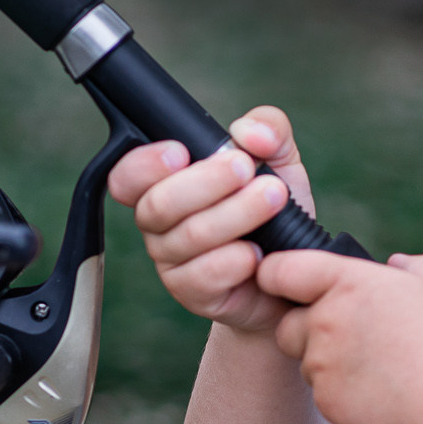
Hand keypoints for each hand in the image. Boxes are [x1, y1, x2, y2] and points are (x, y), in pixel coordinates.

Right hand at [107, 107, 314, 334]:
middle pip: (157, 203)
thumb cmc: (275, 213)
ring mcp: (171, 261)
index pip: (128, 175)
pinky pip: (202, 276)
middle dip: (206, 181)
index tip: (181, 152)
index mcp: (164, 184)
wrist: (294, 273)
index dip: (144, 164)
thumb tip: (249, 131)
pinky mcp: (191, 293)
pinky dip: (234, 260)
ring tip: (274, 198)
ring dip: (235, 214)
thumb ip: (268, 130)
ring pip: (188, 236)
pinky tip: (258, 252)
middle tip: (246, 167)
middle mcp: (159, 223)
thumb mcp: (280, 161)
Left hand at [256, 249, 422, 423]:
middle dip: (309, 327)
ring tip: (377, 365)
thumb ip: (415, 266)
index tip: (288, 283)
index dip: (277, 274)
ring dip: (328, 360)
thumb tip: (395, 265)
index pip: (280, 270)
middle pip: (289, 322)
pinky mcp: (324, 400)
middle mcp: (325, 320)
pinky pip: (322, 390)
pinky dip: (342, 390)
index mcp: (347, 283)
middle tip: (353, 335)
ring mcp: (321, 364)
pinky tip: (379, 390)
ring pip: (306, 359)